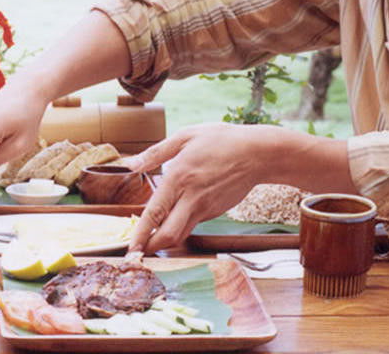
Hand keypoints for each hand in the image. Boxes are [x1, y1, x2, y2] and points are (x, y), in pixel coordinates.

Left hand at [122, 123, 266, 253]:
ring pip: (182, 234)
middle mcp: (191, 198)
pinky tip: (175, 217)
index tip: (130, 249)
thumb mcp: (185, 137)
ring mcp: (206, 208)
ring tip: (150, 239)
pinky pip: (193, 223)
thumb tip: (130, 164)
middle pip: (169, 236)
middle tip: (138, 252)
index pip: (154, 214)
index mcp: (178, 178)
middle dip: (151, 248)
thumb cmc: (221, 141)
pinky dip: (180, 226)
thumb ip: (155, 153)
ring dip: (165, 240)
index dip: (140, 235)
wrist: (258, 154)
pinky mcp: (215, 212)